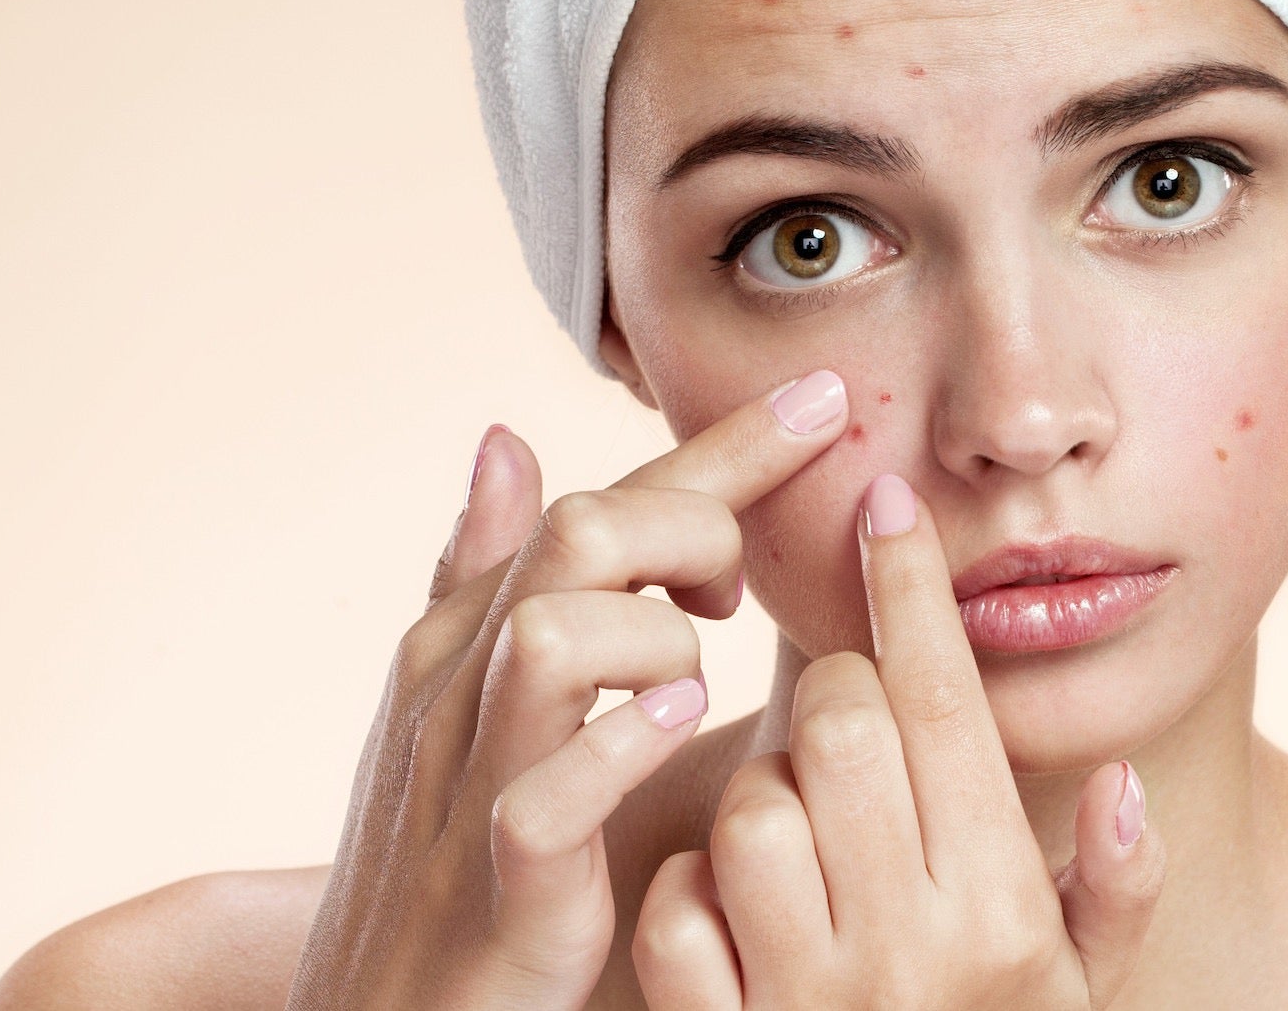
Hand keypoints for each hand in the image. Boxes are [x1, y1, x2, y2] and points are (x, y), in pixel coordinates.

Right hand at [286, 371, 852, 1010]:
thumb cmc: (460, 864)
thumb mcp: (493, 709)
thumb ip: (521, 586)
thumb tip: (504, 436)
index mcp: (472, 638)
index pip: (605, 503)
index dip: (722, 450)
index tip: (827, 399)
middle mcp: (460, 689)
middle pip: (582, 534)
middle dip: (692, 525)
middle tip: (739, 591)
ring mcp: (471, 786)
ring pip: (551, 635)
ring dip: (653, 639)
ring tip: (693, 681)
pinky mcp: (497, 888)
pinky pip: (545, 795)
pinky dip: (618, 749)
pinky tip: (677, 725)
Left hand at [631, 473, 1165, 1009]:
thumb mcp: (1082, 1002)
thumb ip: (1117, 898)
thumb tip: (1128, 788)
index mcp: (1003, 914)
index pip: (950, 707)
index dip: (912, 590)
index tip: (884, 503)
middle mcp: (911, 950)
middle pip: (844, 729)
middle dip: (834, 696)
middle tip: (845, 719)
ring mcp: (805, 999)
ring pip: (752, 805)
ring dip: (760, 793)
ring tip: (794, 832)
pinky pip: (674, 910)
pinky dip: (685, 892)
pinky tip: (723, 910)